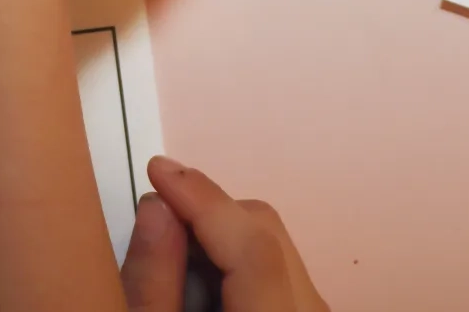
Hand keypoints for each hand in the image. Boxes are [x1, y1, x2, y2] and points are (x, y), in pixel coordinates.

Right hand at [121, 157, 327, 311]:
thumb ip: (154, 285)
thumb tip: (157, 207)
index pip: (254, 248)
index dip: (205, 202)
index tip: (158, 170)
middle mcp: (310, 311)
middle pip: (265, 233)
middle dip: (206, 217)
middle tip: (154, 232)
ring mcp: (313, 309)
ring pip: (269, 243)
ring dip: (217, 241)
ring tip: (176, 281)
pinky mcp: (304, 308)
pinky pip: (274, 265)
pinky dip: (234, 263)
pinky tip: (203, 294)